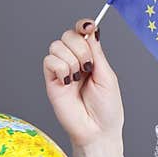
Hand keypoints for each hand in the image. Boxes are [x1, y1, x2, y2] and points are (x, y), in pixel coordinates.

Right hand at [42, 18, 124, 156]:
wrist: (97, 130)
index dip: (83, 25)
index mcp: (91, 58)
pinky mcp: (51, 80)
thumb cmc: (107, 108)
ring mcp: (62, 70)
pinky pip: (49, 61)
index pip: (81, 32)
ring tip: (79, 78)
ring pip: (57, 46)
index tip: (88, 26)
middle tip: (88, 67)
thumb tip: (91, 30)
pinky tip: (68, 82)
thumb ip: (96, 52)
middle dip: (80, 47)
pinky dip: (61, 69)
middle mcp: (75, 61)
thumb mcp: (107, 75)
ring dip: (72, 60)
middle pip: (68, 35)